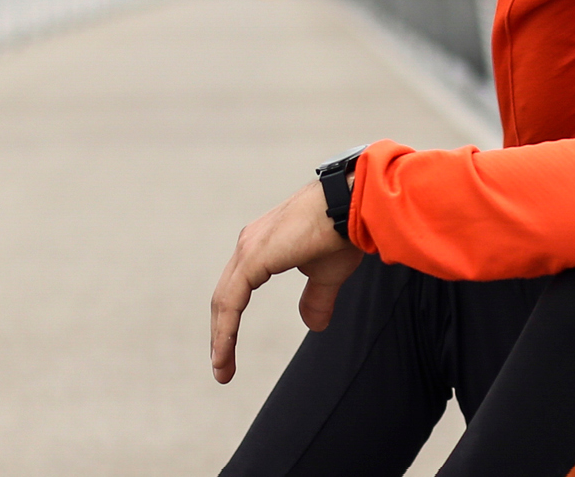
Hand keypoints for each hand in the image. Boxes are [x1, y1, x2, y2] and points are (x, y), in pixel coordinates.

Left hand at [208, 181, 364, 383]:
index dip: (231, 321)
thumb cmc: (344, 230)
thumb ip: (316, 299)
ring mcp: (249, 249)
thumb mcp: (327, 275)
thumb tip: (312, 326)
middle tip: (222, 367)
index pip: (237, 289)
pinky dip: (226, 328)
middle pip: (225, 296)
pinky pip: (231, 300)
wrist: (354, 205)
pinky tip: (225, 351)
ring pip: (224, 300)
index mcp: (262, 246)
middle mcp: (249, 244)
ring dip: (220, 338)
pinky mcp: (254, 257)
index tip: (229, 353)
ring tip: (221, 370)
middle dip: (221, 333)